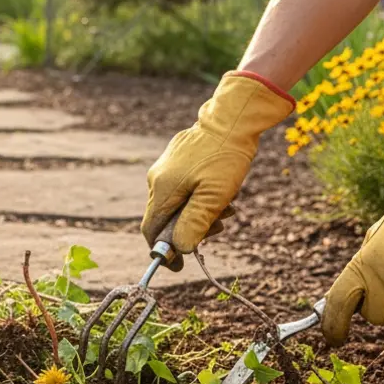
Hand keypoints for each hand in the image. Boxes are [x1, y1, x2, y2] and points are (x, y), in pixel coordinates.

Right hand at [142, 72, 294, 255]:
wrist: (232, 118)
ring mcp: (165, 167)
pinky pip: (183, 187)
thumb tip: (179, 249)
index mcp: (162, 190)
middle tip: (218, 227)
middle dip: (191, 228)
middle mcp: (157, 179)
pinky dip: (200, 197)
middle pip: (166, 218)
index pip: (151, 230)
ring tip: (227, 206)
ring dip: (200, 212)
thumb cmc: (225, 158)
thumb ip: (194, 224)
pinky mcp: (176, 159)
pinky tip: (220, 191)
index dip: (163, 251)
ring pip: (177, 203)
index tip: (180, 264)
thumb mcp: (214, 197)